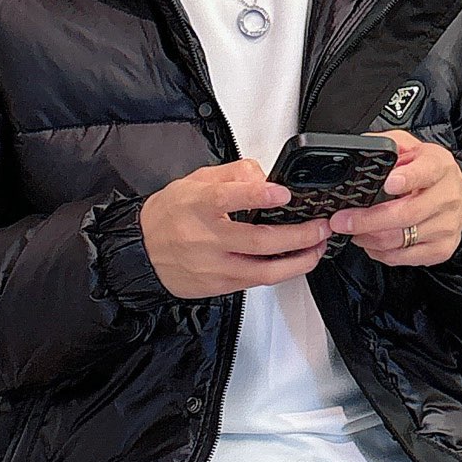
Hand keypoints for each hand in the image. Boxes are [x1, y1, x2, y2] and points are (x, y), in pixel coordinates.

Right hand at [139, 158, 329, 298]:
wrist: (141, 252)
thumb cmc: (170, 215)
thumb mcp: (196, 181)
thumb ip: (233, 175)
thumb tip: (265, 178)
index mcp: (198, 205)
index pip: (229, 198)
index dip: (259, 195)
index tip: (284, 194)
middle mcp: (206, 238)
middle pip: (259, 240)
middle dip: (298, 235)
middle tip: (321, 226)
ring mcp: (213, 266)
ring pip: (264, 269)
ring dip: (298, 260)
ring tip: (319, 248)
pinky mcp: (218, 286)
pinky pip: (256, 281)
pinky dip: (282, 271)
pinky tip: (296, 261)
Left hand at [327, 130, 461, 265]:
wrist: (457, 196)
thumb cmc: (429, 172)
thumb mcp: (412, 148)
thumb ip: (388, 145)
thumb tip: (363, 149)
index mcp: (439, 166)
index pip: (425, 172)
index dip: (406, 178)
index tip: (388, 183)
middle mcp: (447, 197)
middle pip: (406, 213)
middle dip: (367, 220)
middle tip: (342, 220)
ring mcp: (446, 226)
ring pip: (400, 239)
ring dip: (368, 237)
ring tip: (353, 230)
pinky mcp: (441, 249)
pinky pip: (403, 257)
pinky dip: (380, 252)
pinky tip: (371, 242)